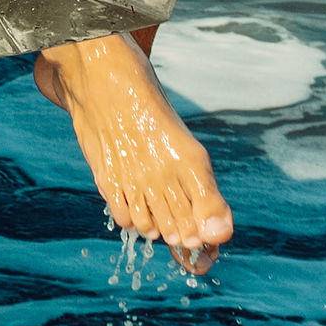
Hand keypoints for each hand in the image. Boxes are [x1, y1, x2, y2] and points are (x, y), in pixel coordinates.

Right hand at [35, 34, 234, 272]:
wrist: (106, 79)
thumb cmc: (152, 115)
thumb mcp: (187, 149)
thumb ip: (205, 196)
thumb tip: (219, 237)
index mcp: (191, 161)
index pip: (209, 220)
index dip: (209, 240)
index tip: (206, 247)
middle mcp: (163, 171)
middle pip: (182, 230)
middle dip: (186, 241)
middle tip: (185, 238)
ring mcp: (133, 176)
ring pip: (153, 228)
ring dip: (160, 230)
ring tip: (160, 214)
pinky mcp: (107, 176)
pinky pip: (124, 217)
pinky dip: (133, 220)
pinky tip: (137, 205)